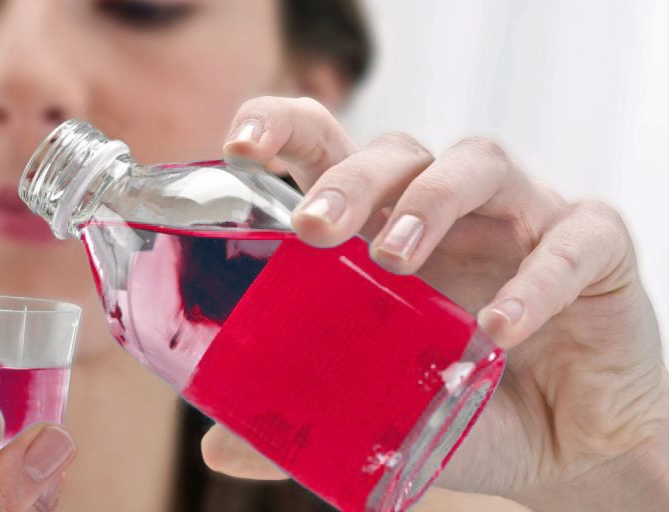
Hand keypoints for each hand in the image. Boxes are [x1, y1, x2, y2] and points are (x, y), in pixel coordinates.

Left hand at [206, 97, 668, 509]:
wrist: (567, 449)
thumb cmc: (464, 405)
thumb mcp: (377, 411)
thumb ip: (308, 415)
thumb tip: (221, 446)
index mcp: (383, 226)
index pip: (327, 148)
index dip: (283, 129)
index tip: (240, 149)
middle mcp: (448, 208)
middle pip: (396, 150)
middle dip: (349, 179)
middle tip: (314, 228)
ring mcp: (523, 218)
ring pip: (477, 163)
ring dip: (431, 201)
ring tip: (395, 258)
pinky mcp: (595, 247)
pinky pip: (571, 241)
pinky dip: (536, 279)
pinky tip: (499, 328)